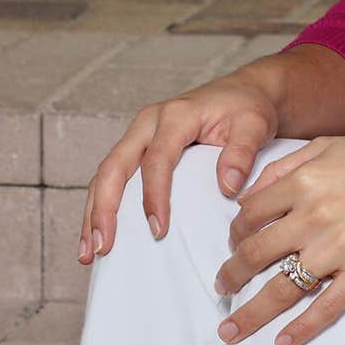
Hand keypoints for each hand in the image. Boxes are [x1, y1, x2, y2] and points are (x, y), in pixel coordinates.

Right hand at [78, 71, 279, 263]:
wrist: (244, 91)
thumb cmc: (248, 108)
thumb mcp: (254, 124)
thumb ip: (242, 153)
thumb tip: (227, 187)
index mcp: (176, 115)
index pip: (157, 159)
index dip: (154, 196)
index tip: (157, 230)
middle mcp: (149, 122)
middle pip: (115, 165)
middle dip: (104, 208)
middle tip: (102, 247)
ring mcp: (140, 135)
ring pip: (106, 174)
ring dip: (94, 213)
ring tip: (90, 252)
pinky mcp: (139, 148)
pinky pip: (113, 177)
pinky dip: (101, 206)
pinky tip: (97, 236)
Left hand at [214, 133, 344, 344]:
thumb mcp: (325, 145)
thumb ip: (283, 167)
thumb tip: (247, 196)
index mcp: (302, 182)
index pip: (249, 214)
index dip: (235, 232)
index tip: (234, 244)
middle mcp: (313, 216)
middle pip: (255, 254)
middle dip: (230, 276)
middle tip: (220, 288)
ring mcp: (338, 247)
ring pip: (282, 288)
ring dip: (251, 313)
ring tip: (231, 328)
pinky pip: (327, 307)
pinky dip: (303, 329)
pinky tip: (284, 342)